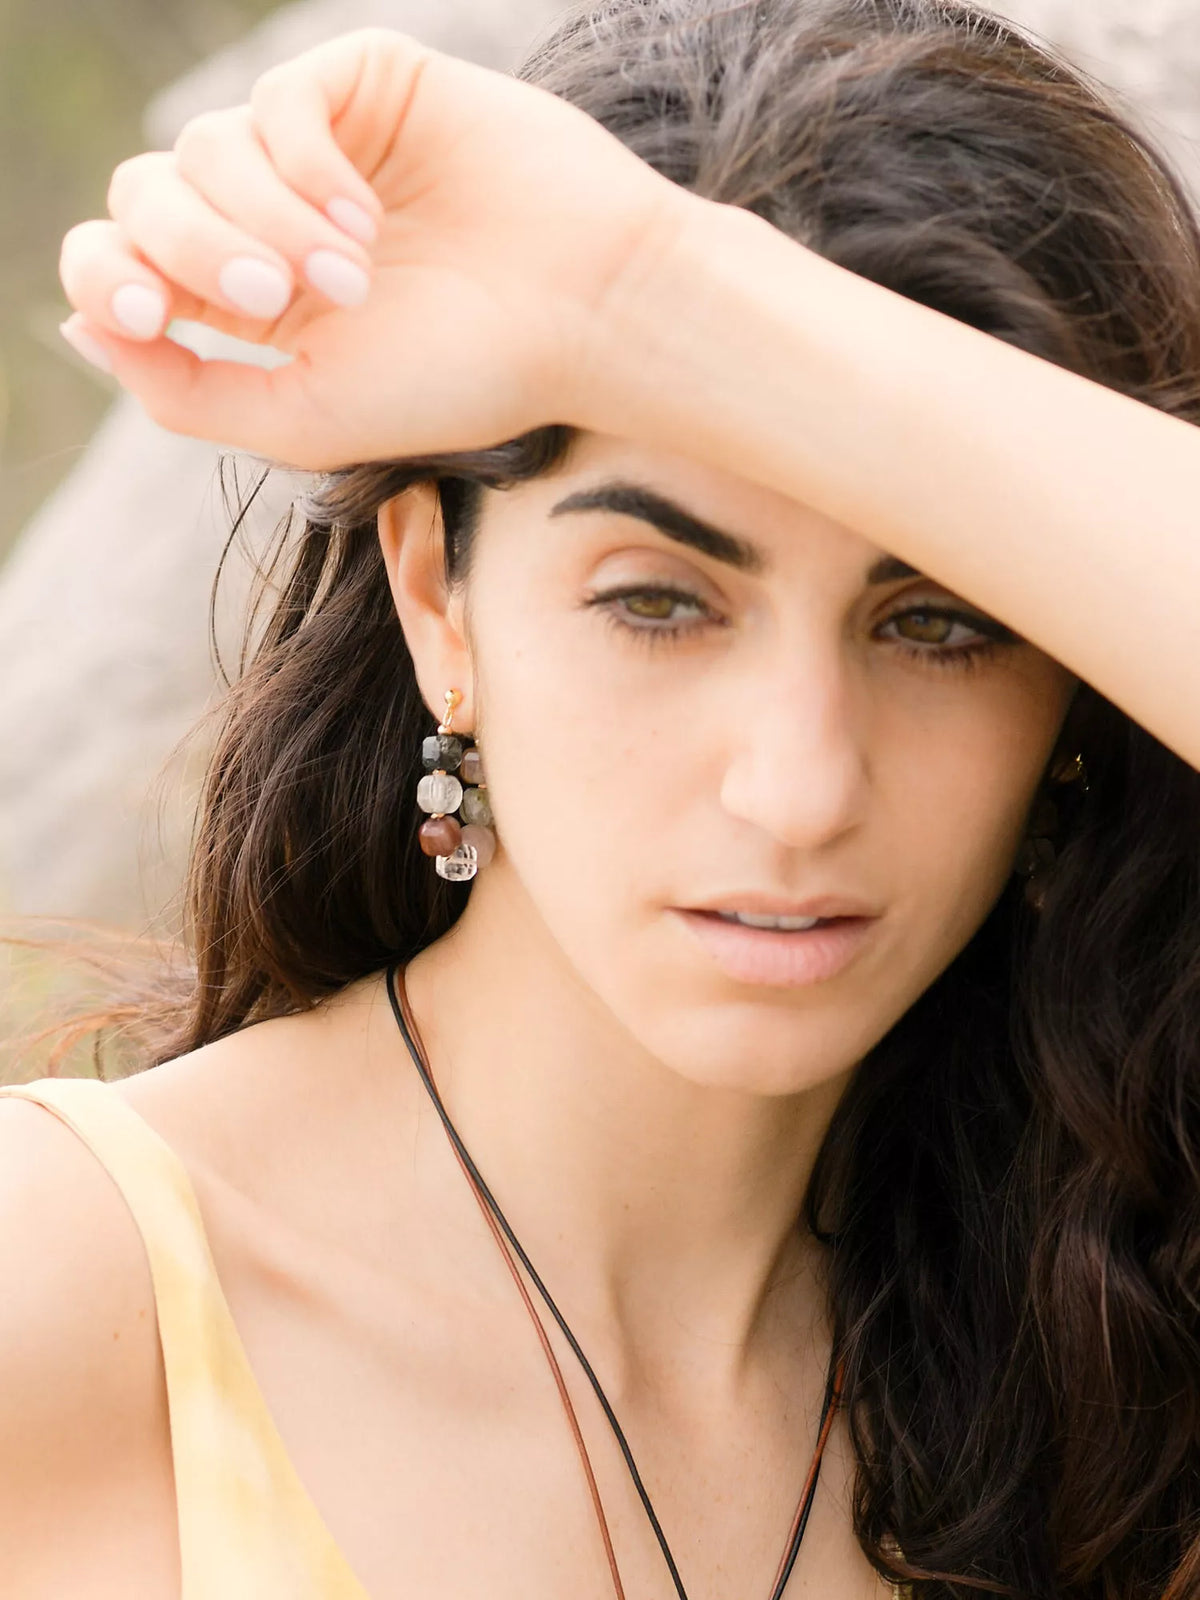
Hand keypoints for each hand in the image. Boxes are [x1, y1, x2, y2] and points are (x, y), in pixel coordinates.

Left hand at [58, 29, 690, 468]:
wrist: (587, 315)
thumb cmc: (463, 378)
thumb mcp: (307, 417)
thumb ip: (186, 392)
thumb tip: (81, 330)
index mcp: (256, 307)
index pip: (123, 264)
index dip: (107, 279)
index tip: (145, 315)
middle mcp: (275, 222)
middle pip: (147, 197)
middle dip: (193, 251)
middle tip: (273, 300)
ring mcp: (319, 151)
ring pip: (203, 147)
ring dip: (263, 221)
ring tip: (353, 278)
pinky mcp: (366, 87)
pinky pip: (278, 102)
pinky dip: (304, 167)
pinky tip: (366, 220)